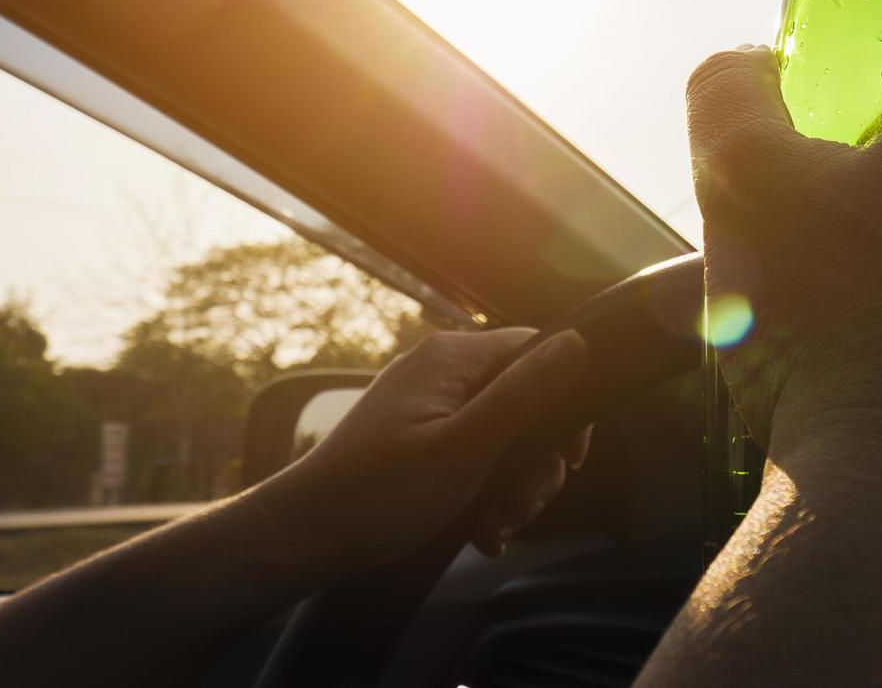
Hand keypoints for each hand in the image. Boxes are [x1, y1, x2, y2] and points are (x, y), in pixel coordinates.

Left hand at [251, 328, 592, 578]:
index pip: (537, 350)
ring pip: (504, 435)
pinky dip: (485, 491)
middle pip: (525, 401)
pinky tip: (478, 528)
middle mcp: (441, 370)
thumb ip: (522, 395)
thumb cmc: (377, 495)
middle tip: (517, 508)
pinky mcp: (419, 434)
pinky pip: (475, 452)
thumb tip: (577, 345)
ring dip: (511, 487)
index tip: (567, 458)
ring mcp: (428, 402)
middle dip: (533, 462)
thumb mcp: (464, 449)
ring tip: (492, 526)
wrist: (304, 537)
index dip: (564, 402)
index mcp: (451, 358)